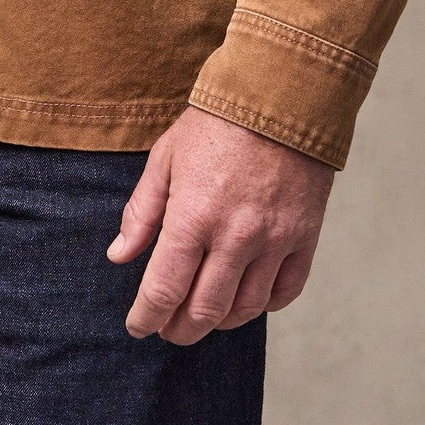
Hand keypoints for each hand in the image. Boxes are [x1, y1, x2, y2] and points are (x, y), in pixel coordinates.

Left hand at [108, 104, 334, 342]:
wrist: (280, 94)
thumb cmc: (217, 122)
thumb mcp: (166, 157)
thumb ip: (143, 211)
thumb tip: (119, 256)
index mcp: (194, 215)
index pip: (165, 289)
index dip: (147, 316)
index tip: (138, 326)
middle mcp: (235, 236)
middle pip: (204, 310)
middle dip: (179, 329)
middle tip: (167, 329)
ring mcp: (274, 240)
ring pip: (245, 308)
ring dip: (219, 322)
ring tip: (203, 316)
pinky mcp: (304, 236)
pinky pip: (285, 292)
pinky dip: (264, 305)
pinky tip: (247, 298)